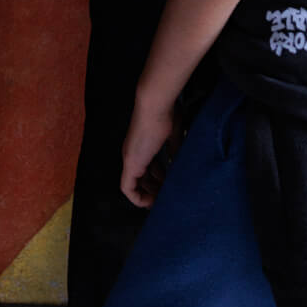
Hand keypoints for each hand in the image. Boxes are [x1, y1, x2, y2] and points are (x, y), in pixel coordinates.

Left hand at [121, 92, 175, 206]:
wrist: (155, 105)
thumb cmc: (166, 116)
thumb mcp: (173, 137)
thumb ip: (173, 151)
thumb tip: (178, 164)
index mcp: (141, 147)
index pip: (146, 169)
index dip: (156, 180)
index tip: (168, 186)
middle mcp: (133, 154)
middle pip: (141, 180)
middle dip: (155, 190)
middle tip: (168, 196)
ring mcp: (130, 158)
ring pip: (135, 186)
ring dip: (149, 194)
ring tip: (164, 198)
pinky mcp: (130, 163)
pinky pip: (128, 189)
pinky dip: (138, 198)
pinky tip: (152, 201)